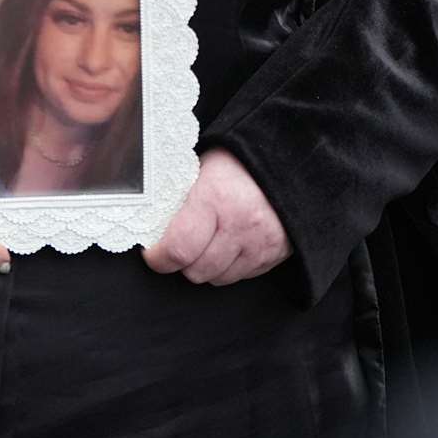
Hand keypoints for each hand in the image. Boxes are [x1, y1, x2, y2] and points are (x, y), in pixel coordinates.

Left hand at [142, 148, 290, 285]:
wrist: (284, 159)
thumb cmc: (237, 161)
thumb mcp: (201, 169)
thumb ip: (178, 198)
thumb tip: (153, 224)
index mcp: (215, 198)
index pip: (179, 248)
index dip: (159, 258)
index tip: (153, 254)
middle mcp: (239, 225)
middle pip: (196, 271)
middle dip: (183, 261)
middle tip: (182, 243)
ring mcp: (259, 244)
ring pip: (218, 279)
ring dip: (207, 266)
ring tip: (208, 240)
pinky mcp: (273, 255)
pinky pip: (242, 277)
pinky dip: (230, 266)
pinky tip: (229, 243)